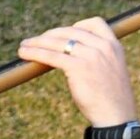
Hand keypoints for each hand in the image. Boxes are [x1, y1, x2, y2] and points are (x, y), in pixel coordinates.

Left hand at [17, 17, 137, 126]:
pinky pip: (52, 56)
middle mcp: (103, 46)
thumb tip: (73, 57)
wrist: (116, 115)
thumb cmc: (110, 99)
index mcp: (114, 45)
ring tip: (23, 46)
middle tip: (35, 40)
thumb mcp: (110, 71)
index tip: (63, 34)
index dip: (77, 26)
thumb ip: (98, 59)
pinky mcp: (79, 67)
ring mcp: (92, 55)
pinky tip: (24, 54)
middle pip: (71, 32)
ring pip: (58, 43)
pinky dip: (35, 53)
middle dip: (49, 35)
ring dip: (37, 43)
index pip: (96, 23)